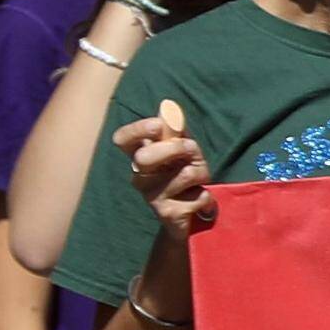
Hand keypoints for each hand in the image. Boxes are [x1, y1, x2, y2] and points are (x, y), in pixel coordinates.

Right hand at [115, 103, 217, 240]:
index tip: (157, 125)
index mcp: (140, 157)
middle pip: (144, 158)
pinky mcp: (168, 214)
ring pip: (182, 174)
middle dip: (175, 148)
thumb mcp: (182, 153)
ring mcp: (151, 197)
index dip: (136, 130)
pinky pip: (197, 196)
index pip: (122, 140)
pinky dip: (207, 195)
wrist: (189, 221)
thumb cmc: (185, 178)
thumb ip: (177, 132)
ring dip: (202, 171)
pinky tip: (200, 202)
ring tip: (201, 179)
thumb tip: (169, 108)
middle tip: (193, 149)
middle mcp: (140, 177)